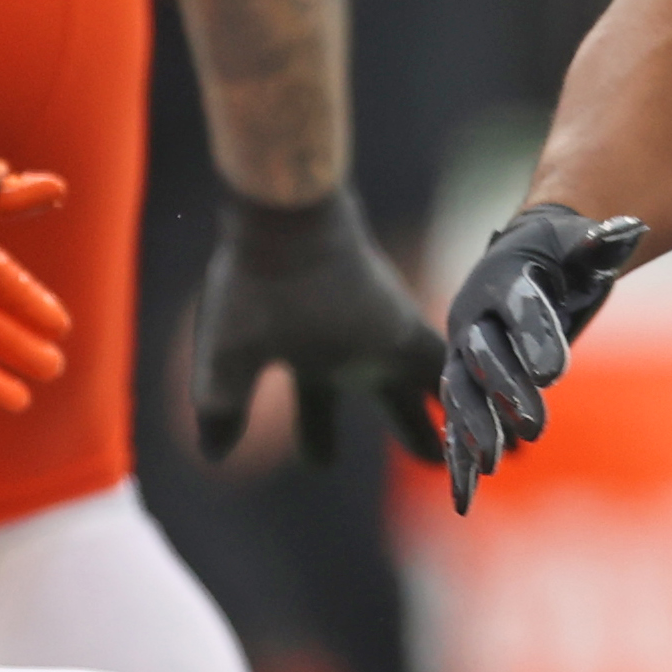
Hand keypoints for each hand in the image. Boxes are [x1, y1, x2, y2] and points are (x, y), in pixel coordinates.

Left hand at [189, 191, 445, 465]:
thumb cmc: (262, 283)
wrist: (285, 206)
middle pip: (414, 396)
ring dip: (407, 407)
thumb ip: (223, 404)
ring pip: (399, 371)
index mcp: (377, 356)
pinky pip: (383, 345)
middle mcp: (384, 339)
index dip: (448, 436)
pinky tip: (366, 377)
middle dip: (421, 433)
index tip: (456, 466)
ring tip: (416, 442)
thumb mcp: (231, 352)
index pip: (432, 401)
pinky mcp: (353, 291)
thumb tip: (215, 455)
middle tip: (436, 465)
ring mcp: (372, 313)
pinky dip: (390, 372)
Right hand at [441, 203, 646, 513]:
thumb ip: (601, 242)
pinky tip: (464, 500)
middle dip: (508, 391)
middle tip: (537, 427)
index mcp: (504, 279)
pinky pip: (457, 423)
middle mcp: (474, 316)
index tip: (557, 372)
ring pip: (462, 394)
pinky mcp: (464, 383)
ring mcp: (463, 352)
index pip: (521, 308)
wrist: (527, 257)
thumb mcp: (584, 242)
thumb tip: (629, 228)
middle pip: (486, 355)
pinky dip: (460, 460)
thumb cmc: (564, 250)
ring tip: (488, 468)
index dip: (536, 336)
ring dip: (474, 430)